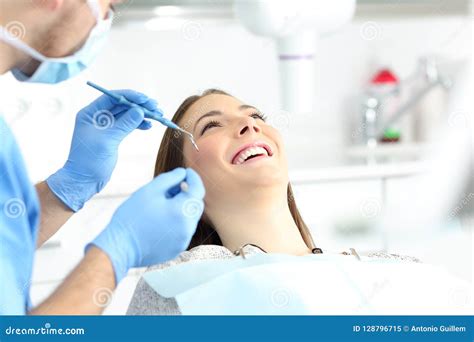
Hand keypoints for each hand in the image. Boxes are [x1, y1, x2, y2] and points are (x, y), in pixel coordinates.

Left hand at [46, 89, 162, 210]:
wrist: (84, 181)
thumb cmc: (89, 161)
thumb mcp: (107, 141)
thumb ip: (124, 124)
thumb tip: (140, 111)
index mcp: (90, 113)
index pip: (112, 98)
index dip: (130, 97)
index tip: (146, 99)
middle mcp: (97, 117)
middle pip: (122, 105)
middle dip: (140, 105)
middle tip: (156, 107)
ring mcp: (106, 126)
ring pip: (127, 114)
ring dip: (142, 114)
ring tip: (158, 116)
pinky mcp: (113, 136)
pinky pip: (128, 125)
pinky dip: (139, 124)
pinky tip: (149, 126)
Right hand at [88, 167, 204, 283]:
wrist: (119, 247)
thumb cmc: (132, 216)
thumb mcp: (150, 190)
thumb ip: (170, 178)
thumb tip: (182, 173)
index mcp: (182, 212)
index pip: (198, 190)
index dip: (194, 178)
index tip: (186, 172)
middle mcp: (187, 228)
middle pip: (196, 205)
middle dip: (188, 193)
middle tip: (171, 187)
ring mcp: (183, 241)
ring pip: (190, 218)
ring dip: (182, 208)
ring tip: (162, 204)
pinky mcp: (177, 249)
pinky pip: (183, 231)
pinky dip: (177, 221)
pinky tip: (161, 219)